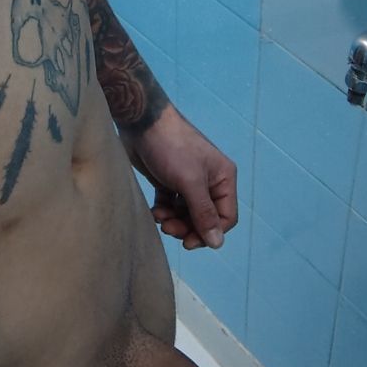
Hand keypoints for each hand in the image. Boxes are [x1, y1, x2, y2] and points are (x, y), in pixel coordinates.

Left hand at [121, 104, 237, 250]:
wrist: (141, 123)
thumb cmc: (171, 147)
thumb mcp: (190, 182)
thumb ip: (203, 213)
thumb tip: (217, 243)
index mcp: (223, 178)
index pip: (226, 217)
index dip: (208, 233)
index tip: (187, 242)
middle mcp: (209, 181)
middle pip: (204, 218)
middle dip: (187, 227)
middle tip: (167, 228)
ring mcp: (189, 181)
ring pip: (186, 214)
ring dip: (173, 221)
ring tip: (159, 217)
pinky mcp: (169, 181)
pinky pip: (172, 206)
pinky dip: (164, 212)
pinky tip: (155, 211)